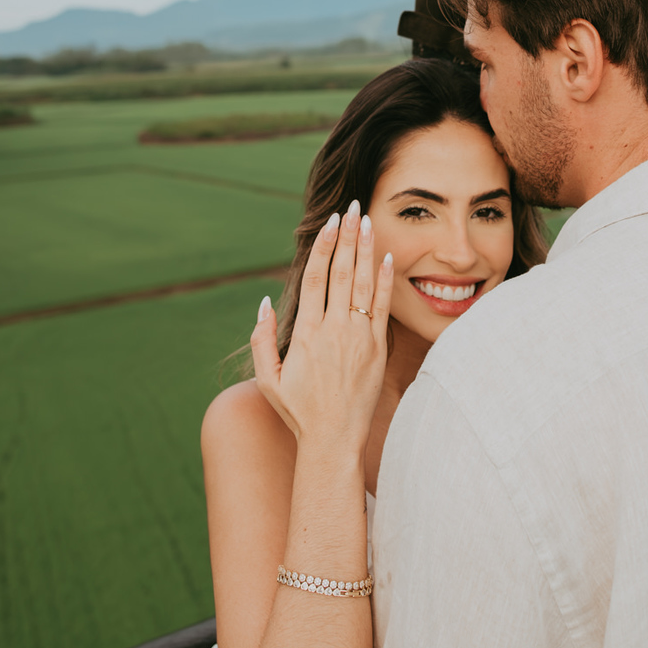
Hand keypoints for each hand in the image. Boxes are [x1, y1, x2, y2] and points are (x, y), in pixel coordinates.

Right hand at [250, 202, 393, 456]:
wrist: (333, 440)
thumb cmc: (299, 411)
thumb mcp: (267, 378)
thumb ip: (261, 339)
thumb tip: (264, 302)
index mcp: (306, 334)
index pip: (315, 279)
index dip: (323, 247)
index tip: (329, 223)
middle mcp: (334, 330)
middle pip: (341, 272)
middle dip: (347, 237)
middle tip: (352, 207)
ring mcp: (358, 338)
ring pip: (363, 284)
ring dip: (366, 250)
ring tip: (368, 221)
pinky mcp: (377, 349)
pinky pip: (382, 308)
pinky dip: (384, 281)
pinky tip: (386, 258)